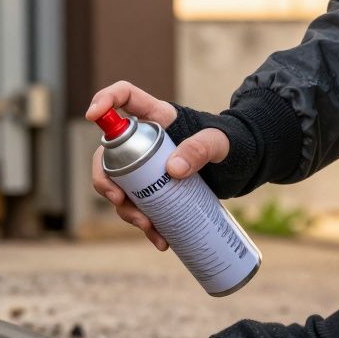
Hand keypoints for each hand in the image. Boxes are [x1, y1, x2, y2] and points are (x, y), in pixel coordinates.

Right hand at [87, 81, 230, 250]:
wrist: (246, 168)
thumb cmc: (236, 144)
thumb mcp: (220, 143)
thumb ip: (201, 148)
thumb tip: (172, 170)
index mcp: (157, 117)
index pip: (124, 97)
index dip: (104, 100)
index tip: (92, 115)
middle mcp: (144, 142)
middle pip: (107, 154)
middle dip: (104, 179)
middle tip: (118, 199)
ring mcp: (147, 168)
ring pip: (120, 187)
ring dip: (125, 210)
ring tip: (148, 227)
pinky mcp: (156, 190)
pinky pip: (140, 208)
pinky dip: (145, 226)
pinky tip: (160, 240)